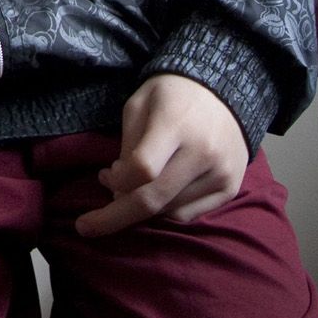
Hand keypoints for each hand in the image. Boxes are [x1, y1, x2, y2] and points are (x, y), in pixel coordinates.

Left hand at [76, 75, 248, 237]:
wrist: (225, 90)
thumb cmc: (172, 95)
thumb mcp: (139, 104)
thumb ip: (127, 145)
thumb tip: (118, 189)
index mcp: (177, 123)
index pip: (142, 168)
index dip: (117, 181)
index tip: (102, 177)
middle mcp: (204, 152)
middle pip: (154, 199)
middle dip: (115, 216)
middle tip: (87, 226)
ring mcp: (221, 172)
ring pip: (169, 210)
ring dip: (141, 207)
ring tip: (132, 186)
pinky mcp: (230, 188)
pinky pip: (189, 214)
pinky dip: (165, 210)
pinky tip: (157, 192)